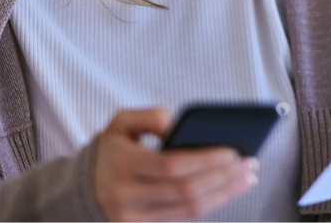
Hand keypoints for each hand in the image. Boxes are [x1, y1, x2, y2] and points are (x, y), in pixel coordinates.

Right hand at [93, 109, 257, 221]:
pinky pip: (183, 219)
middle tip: (251, 164)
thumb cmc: (109, 149)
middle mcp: (125, 197)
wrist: (79, 188)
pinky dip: (210, 204)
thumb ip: (153, 117)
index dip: (206, 161)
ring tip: (248, 178)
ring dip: (224, 194)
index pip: (172, 166)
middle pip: (186, 192)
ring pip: (189, 211)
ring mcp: (132, 219)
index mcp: (121, 165)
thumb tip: (182, 130)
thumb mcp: (121, 122)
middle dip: (224, 178)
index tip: (234, 152)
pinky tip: (228, 190)